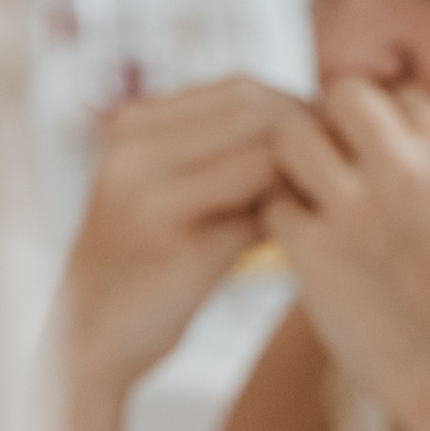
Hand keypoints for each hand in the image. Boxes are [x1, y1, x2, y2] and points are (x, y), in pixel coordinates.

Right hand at [59, 78, 309, 400]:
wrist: (89, 341)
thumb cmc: (146, 259)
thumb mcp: (163, 183)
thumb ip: (218, 145)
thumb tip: (318, 114)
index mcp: (132, 125)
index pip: (241, 89)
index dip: (297, 110)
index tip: (329, 142)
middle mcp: (134, 153)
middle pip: (259, 115)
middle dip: (311, 137)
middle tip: (340, 172)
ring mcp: (151, 200)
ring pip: (267, 160)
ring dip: (306, 179)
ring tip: (320, 203)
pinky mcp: (178, 252)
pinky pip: (262, 219)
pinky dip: (292, 222)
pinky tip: (299, 239)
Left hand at [261, 79, 429, 428]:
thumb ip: (417, 158)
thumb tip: (342, 117)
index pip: (397, 92)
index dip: (378, 128)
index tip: (381, 171)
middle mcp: (411, 166)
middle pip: (343, 96)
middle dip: (331, 128)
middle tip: (334, 178)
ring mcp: (361, 208)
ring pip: (294, 138)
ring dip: (295, 168)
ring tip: (317, 211)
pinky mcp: (316, 252)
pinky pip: (274, 207)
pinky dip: (284, 227)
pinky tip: (311, 256)